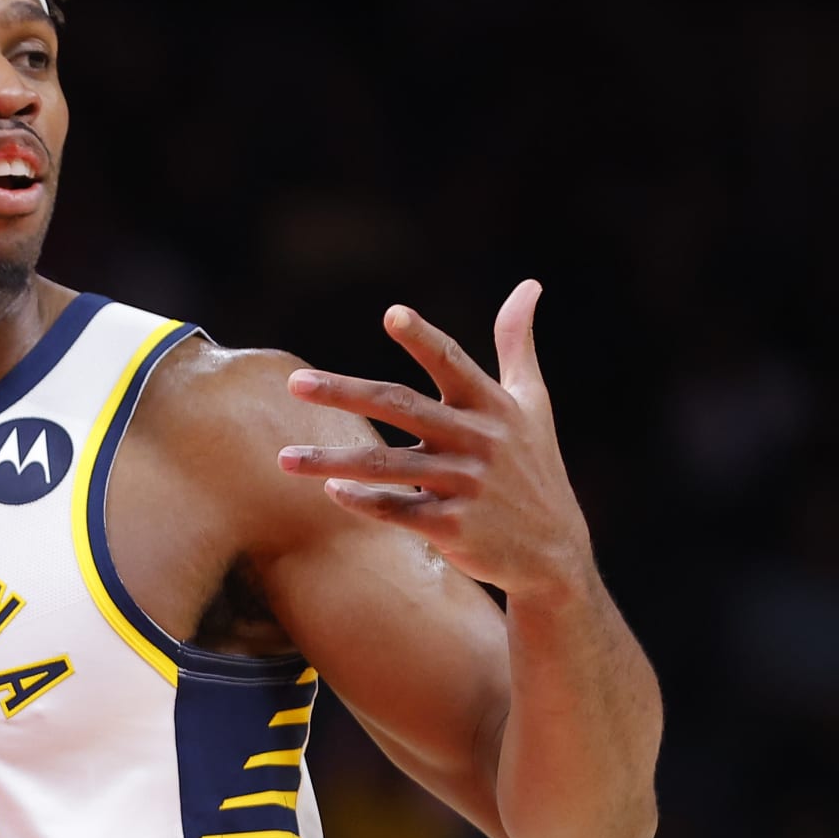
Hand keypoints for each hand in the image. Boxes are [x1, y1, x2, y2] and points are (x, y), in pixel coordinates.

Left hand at [276, 280, 592, 602]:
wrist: (555, 553)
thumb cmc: (534, 466)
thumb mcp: (533, 403)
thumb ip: (517, 344)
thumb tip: (529, 284)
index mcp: (492, 407)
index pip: (453, 363)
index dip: (423, 339)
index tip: (392, 314)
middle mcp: (479, 441)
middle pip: (401, 407)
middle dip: (344, 394)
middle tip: (294, 383)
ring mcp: (466, 485)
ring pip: (386, 466)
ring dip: (331, 461)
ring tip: (283, 459)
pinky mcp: (454, 527)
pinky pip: (398, 510)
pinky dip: (363, 501)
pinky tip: (330, 490)